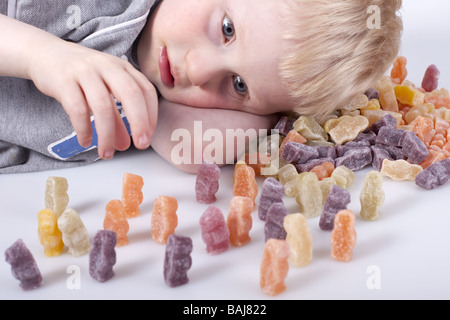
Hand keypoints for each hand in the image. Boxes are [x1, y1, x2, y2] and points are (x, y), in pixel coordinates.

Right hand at [28, 40, 157, 158]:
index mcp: (123, 67)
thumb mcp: (104, 91)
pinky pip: (78, 109)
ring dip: (107, 135)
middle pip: (131, 94)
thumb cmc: (81, 75)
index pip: (146, 91)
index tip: (148, 136)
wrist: (44, 53)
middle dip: (139, 122)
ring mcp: (85, 71)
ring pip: (103, 106)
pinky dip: (83, 129)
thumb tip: (125, 145)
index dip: (151, 115)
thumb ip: (117, 117)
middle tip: (141, 145)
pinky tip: (85, 142)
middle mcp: (107, 66)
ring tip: (106, 153)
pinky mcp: (64, 80)